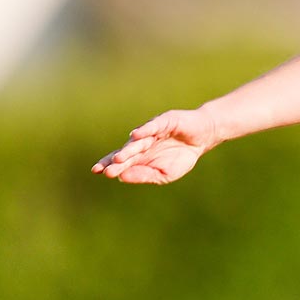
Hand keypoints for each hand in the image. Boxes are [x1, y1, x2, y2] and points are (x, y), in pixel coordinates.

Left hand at [93, 109, 217, 184]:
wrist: (202, 138)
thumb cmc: (182, 156)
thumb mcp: (164, 174)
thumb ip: (144, 175)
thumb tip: (123, 177)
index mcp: (141, 156)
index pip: (121, 161)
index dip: (109, 165)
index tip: (97, 172)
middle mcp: (143, 143)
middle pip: (127, 152)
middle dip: (116, 162)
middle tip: (105, 171)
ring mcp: (152, 131)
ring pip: (138, 142)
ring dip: (128, 150)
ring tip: (118, 158)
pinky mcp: (165, 121)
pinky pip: (153, 126)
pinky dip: (145, 130)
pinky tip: (135, 135)